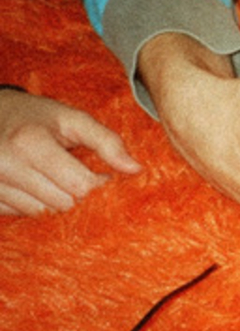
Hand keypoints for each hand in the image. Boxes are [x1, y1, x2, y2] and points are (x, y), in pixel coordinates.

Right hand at [0, 90, 140, 214]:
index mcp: (30, 143)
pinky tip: (35, 184)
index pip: (79, 186)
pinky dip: (35, 204)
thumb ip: (107, 142)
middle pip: (62, 203)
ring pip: (42, 213)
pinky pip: (21, 214)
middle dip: (78, 193)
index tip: (100, 173)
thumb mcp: (73, 119)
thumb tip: (136, 169)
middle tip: (77, 174)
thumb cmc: (38, 117)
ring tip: (54, 177)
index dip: (97, 183)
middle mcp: (5, 165)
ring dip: (56, 200)